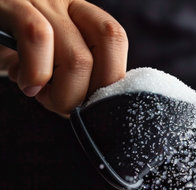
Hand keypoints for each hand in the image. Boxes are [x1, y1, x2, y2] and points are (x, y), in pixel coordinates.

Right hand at [0, 0, 127, 114]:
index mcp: (76, 14)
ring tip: (39, 93)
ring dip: (62, 94)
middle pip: (107, 47)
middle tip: (57, 102)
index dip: (110, 77)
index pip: (115, 37)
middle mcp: (62, 1)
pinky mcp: (7, 2)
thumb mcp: (47, 62)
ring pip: (78, 57)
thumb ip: (72, 74)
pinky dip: (37, 74)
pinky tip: (25, 84)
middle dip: (85, 93)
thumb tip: (95, 105)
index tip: (88, 101)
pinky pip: (38, 38)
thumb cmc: (9, 50)